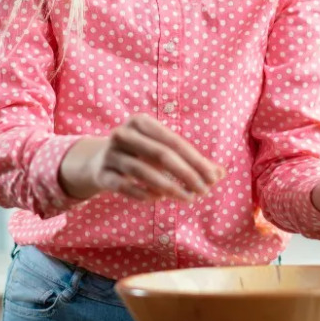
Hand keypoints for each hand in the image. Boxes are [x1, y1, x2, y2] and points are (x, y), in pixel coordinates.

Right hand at [59, 113, 224, 201]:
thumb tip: (221, 173)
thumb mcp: (161, 150)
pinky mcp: (102, 174)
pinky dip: (144, 194)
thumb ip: (191, 161)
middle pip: (160, 154)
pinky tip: (159, 198)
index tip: (214, 178)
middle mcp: (123, 134)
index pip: (174, 141)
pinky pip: (125, 187)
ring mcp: (110, 154)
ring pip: (142, 171)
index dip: (196, 160)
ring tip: (187, 198)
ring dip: (168, 187)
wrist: (97, 161)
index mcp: (141, 122)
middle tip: (204, 191)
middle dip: (186, 174)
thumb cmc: (140, 154)